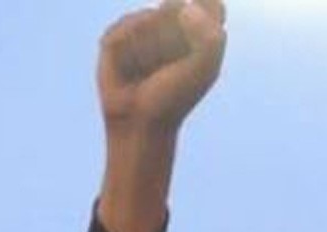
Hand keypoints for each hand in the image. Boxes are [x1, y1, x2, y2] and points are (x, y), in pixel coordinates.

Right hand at [99, 1, 225, 133]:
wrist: (138, 124)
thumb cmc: (173, 97)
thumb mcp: (206, 64)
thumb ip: (209, 30)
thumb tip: (178, 5)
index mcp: (196, 30)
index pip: (210, 4)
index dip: (203, 21)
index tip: (195, 49)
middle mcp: (168, 26)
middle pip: (176, 6)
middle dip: (172, 37)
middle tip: (168, 64)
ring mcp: (141, 31)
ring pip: (149, 15)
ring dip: (148, 46)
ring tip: (144, 70)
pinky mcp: (116, 40)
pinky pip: (124, 26)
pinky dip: (126, 45)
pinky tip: (126, 67)